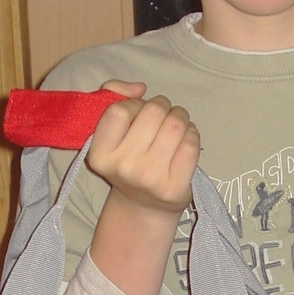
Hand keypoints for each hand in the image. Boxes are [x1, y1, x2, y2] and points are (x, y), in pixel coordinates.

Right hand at [87, 82, 200, 215]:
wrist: (143, 206)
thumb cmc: (127, 159)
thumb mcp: (109, 132)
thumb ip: (114, 95)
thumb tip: (139, 88)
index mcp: (100, 154)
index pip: (119, 110)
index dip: (134, 104)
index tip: (138, 111)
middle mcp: (123, 168)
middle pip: (153, 112)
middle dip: (163, 106)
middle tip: (163, 115)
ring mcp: (150, 179)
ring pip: (176, 124)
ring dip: (180, 117)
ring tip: (176, 125)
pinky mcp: (174, 187)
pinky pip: (191, 144)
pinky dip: (192, 134)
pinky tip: (185, 139)